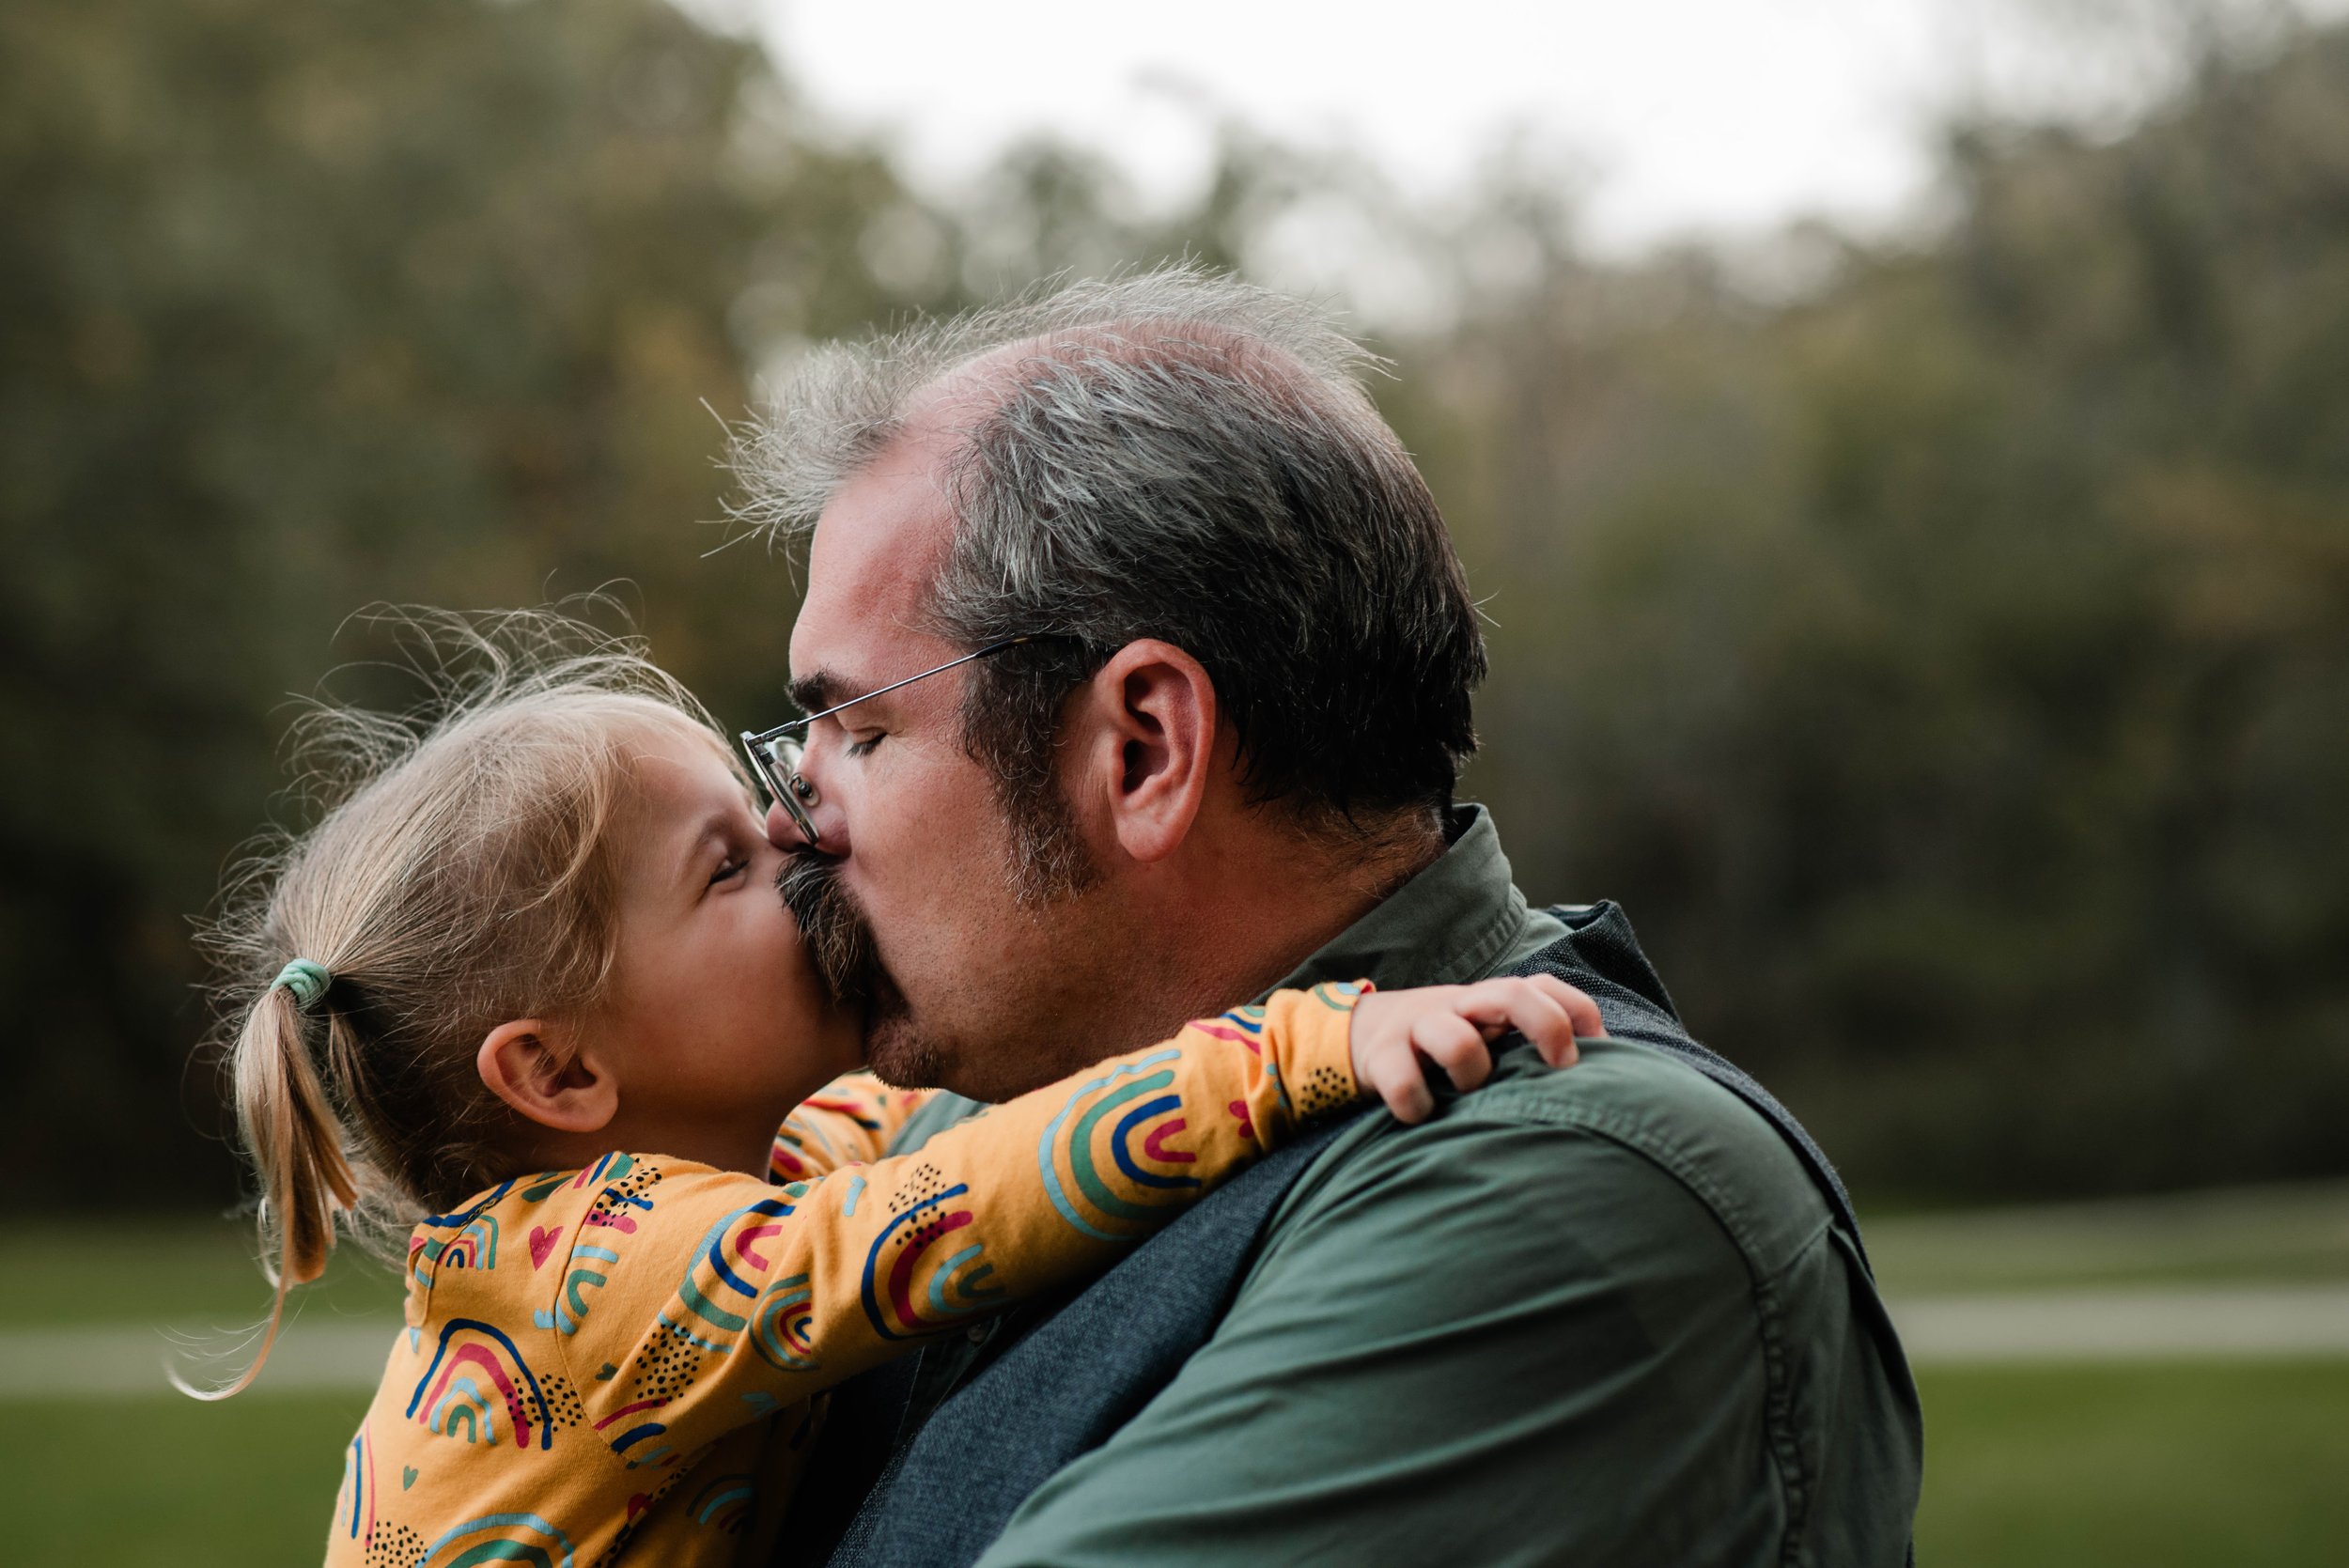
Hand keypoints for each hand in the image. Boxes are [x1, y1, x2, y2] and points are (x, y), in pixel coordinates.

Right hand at [1348, 975, 1601, 1123]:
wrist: (1359, 1034)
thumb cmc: (1440, 1046)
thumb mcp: (1485, 1036)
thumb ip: (1526, 1049)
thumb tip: (1596, 1085)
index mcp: (1491, 1001)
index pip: (1545, 987)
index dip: (1579, 1012)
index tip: (1599, 1051)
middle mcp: (1461, 1005)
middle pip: (1513, 993)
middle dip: (1547, 1027)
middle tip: (1558, 1069)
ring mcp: (1420, 1026)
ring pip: (1458, 1040)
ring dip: (1472, 1074)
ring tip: (1466, 1094)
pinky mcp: (1382, 1054)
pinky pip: (1403, 1080)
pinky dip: (1416, 1103)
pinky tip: (1421, 1114)